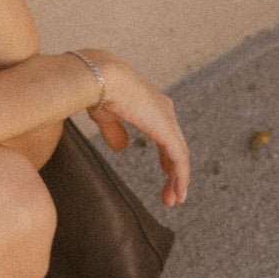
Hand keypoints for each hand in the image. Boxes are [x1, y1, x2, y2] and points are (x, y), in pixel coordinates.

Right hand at [75, 48, 190, 207]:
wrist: (100, 78)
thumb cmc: (97, 90)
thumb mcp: (106, 115)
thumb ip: (115, 131)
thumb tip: (122, 148)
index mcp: (151, 104)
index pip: (166, 135)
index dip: (167, 155)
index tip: (165, 172)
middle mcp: (164, 110)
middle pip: (176, 147)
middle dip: (174, 172)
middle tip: (171, 194)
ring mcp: (168, 120)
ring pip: (180, 156)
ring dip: (178, 180)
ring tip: (174, 200)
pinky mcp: (167, 131)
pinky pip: (179, 159)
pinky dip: (180, 178)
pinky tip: (178, 193)